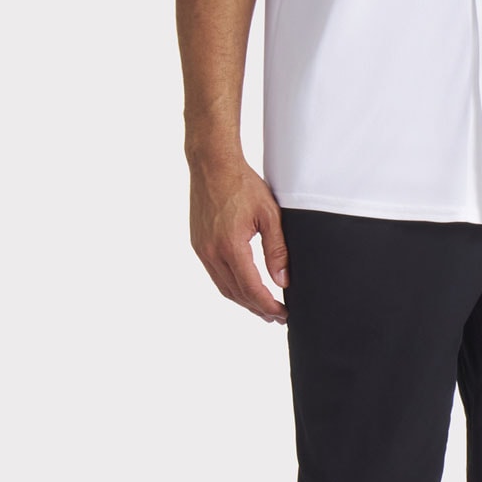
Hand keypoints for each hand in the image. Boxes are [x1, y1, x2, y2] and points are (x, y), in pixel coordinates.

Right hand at [189, 151, 288, 322]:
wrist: (212, 165)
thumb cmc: (242, 184)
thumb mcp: (269, 215)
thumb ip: (277, 250)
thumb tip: (283, 280)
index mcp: (230, 246)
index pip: (251, 289)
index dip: (268, 306)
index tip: (283, 314)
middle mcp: (211, 252)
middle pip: (236, 293)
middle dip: (257, 308)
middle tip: (276, 317)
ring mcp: (201, 249)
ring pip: (223, 287)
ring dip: (243, 301)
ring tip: (262, 309)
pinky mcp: (198, 244)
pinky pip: (214, 274)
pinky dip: (230, 286)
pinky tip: (243, 288)